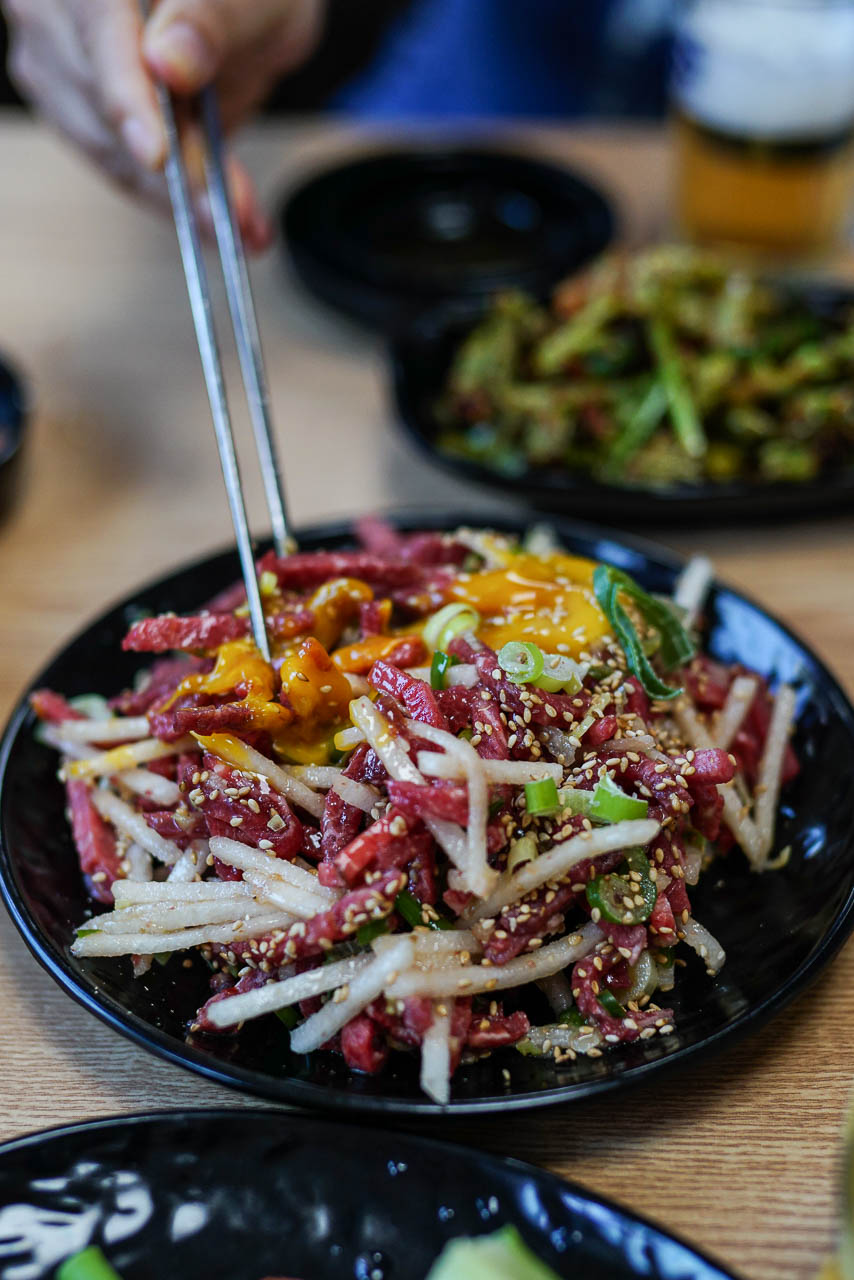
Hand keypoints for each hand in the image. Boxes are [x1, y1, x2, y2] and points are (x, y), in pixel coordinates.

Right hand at [5, 0, 325, 250]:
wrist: (241, 11)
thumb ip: (209, 19)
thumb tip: (169, 63)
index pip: (99, 34)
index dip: (127, 100)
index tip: (158, 155)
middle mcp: (55, 11)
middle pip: (100, 106)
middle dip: (172, 172)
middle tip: (233, 211)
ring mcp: (57, 63)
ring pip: (108, 153)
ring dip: (178, 201)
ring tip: (242, 223)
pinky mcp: (78, 115)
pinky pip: (121, 171)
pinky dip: (175, 203)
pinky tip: (224, 220)